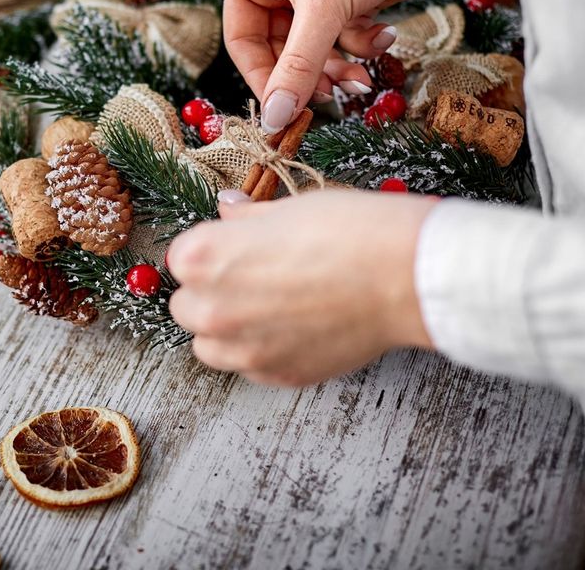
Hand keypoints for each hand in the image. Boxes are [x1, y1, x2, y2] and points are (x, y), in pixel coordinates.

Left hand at [167, 190, 438, 386]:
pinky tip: (293, 329)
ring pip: (208, 345)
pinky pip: (248, 367)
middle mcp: (211, 309)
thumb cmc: (348, 230)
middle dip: (211, 293)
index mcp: (203, 258)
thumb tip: (227, 209)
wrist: (403, 276)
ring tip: (268, 308)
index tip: (238, 246)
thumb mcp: (287, 209)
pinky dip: (260, 352)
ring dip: (226, 330)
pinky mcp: (276, 375)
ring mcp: (243, 350)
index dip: (212, 250)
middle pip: (186, 306)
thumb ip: (246, 219)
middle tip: (254, 278)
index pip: (180, 258)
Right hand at [224, 0, 494, 133]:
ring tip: (363, 79)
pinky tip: (385, 36)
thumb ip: (298, 68)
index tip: (282, 110)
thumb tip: (273, 119)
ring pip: (313, 49)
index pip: (242, 40)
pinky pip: (340, 37)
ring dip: (339, 67)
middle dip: (310, 73)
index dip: (262, 78)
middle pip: (279, 50)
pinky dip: (361, 44)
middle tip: (332, 97)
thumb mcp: (325, 9)